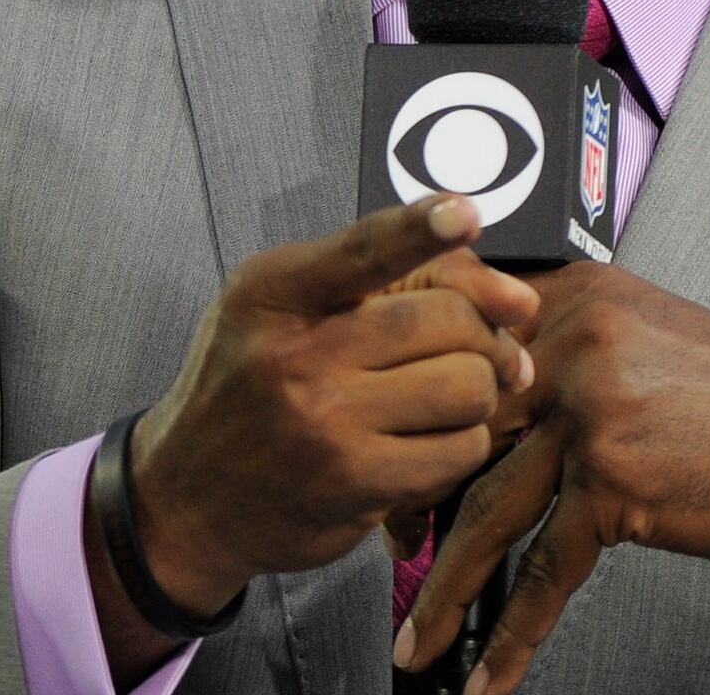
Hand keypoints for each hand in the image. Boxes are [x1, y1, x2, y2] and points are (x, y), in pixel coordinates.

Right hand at [107, 197, 538, 641]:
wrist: (189, 496)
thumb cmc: (250, 389)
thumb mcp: (283, 312)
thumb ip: (385, 284)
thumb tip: (519, 303)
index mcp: (272, 293)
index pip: (361, 251)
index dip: (419, 229)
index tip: (463, 212)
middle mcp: (294, 353)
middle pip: (446, 321)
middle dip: (481, 335)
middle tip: (479, 351)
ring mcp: (325, 422)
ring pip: (466, 386)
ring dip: (476, 393)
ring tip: (443, 400)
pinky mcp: (355, 482)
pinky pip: (459, 449)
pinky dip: (462, 443)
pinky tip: (424, 442)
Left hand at [396, 263, 709, 692]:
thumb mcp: (641, 337)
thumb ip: (560, 346)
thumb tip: (474, 394)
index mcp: (573, 296)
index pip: (457, 341)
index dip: (415, 402)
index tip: (391, 451)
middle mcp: (574, 340)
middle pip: (460, 426)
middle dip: (417, 498)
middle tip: (391, 546)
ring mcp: (593, 408)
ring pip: (490, 507)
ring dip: (448, 584)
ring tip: (416, 633)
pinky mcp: (617, 478)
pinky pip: (549, 566)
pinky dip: (516, 629)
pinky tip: (488, 670)